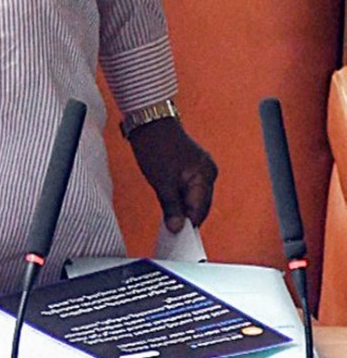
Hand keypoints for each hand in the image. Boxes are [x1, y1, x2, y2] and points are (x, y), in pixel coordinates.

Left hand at [128, 116, 216, 232]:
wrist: (148, 120)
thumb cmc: (155, 146)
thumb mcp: (161, 182)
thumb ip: (171, 207)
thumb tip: (176, 228)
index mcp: (205, 176)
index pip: (200, 210)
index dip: (188, 224)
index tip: (177, 237)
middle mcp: (209, 172)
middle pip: (200, 204)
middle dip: (186, 216)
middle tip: (171, 229)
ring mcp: (202, 167)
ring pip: (195, 196)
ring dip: (183, 206)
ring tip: (169, 215)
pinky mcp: (194, 165)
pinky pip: (191, 186)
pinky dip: (182, 195)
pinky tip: (171, 201)